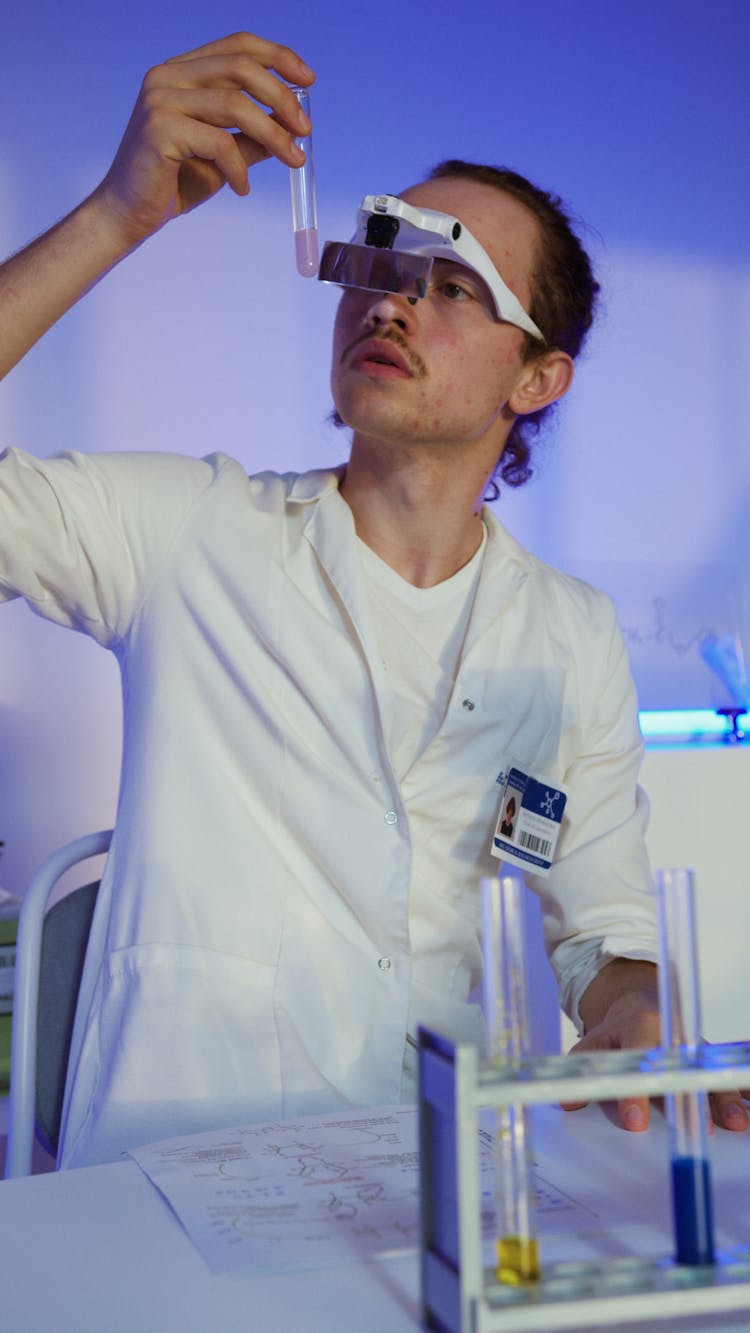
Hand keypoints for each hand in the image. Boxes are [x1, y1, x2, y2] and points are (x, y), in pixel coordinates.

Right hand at [92, 31, 314, 248]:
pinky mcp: (159, 129)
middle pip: (240, 68)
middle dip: (282, 97)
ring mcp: (160, 99)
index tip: (308, 79)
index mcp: (182, 71)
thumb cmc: (175, 182)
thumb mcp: (224, 154)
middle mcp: (168, 76)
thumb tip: (294, 124)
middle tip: (305, 129)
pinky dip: (239, 169)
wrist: (130, 213)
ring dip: (272, 135)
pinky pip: (219, 143)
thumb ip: (253, 135)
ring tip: (293, 161)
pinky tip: (242, 188)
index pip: (236, 46)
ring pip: (235, 106)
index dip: (277, 56)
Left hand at [561, 959, 749, 1132]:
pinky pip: (726, 1073)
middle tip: (700, 1128)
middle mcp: (675, 1035)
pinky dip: (741, 1088)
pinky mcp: (709, 1059)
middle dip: (692, 1098)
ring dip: (725, 1097)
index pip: (639, 1060)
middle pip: (685, 1067)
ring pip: (712, 1071)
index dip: (636, 1093)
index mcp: (642, 1025)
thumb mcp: (595, 1041)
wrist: (643, 1002)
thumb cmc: (620, 1028)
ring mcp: (696, 1048)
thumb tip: (567, 1101)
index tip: (635, 1121)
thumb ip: (583, 1069)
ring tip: (735, 1122)